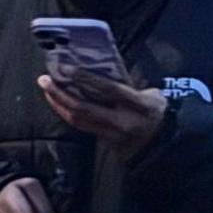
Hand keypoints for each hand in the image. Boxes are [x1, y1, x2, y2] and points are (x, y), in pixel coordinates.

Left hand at [38, 66, 171, 152]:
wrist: (167, 143)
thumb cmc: (159, 111)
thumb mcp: (151, 94)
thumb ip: (127, 87)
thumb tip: (102, 74)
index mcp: (138, 105)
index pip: (107, 90)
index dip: (85, 78)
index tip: (65, 68)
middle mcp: (123, 122)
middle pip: (84, 108)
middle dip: (61, 94)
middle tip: (45, 79)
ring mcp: (113, 136)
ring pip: (79, 121)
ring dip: (60, 105)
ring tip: (48, 90)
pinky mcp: (107, 144)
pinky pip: (84, 128)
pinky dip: (70, 115)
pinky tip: (61, 104)